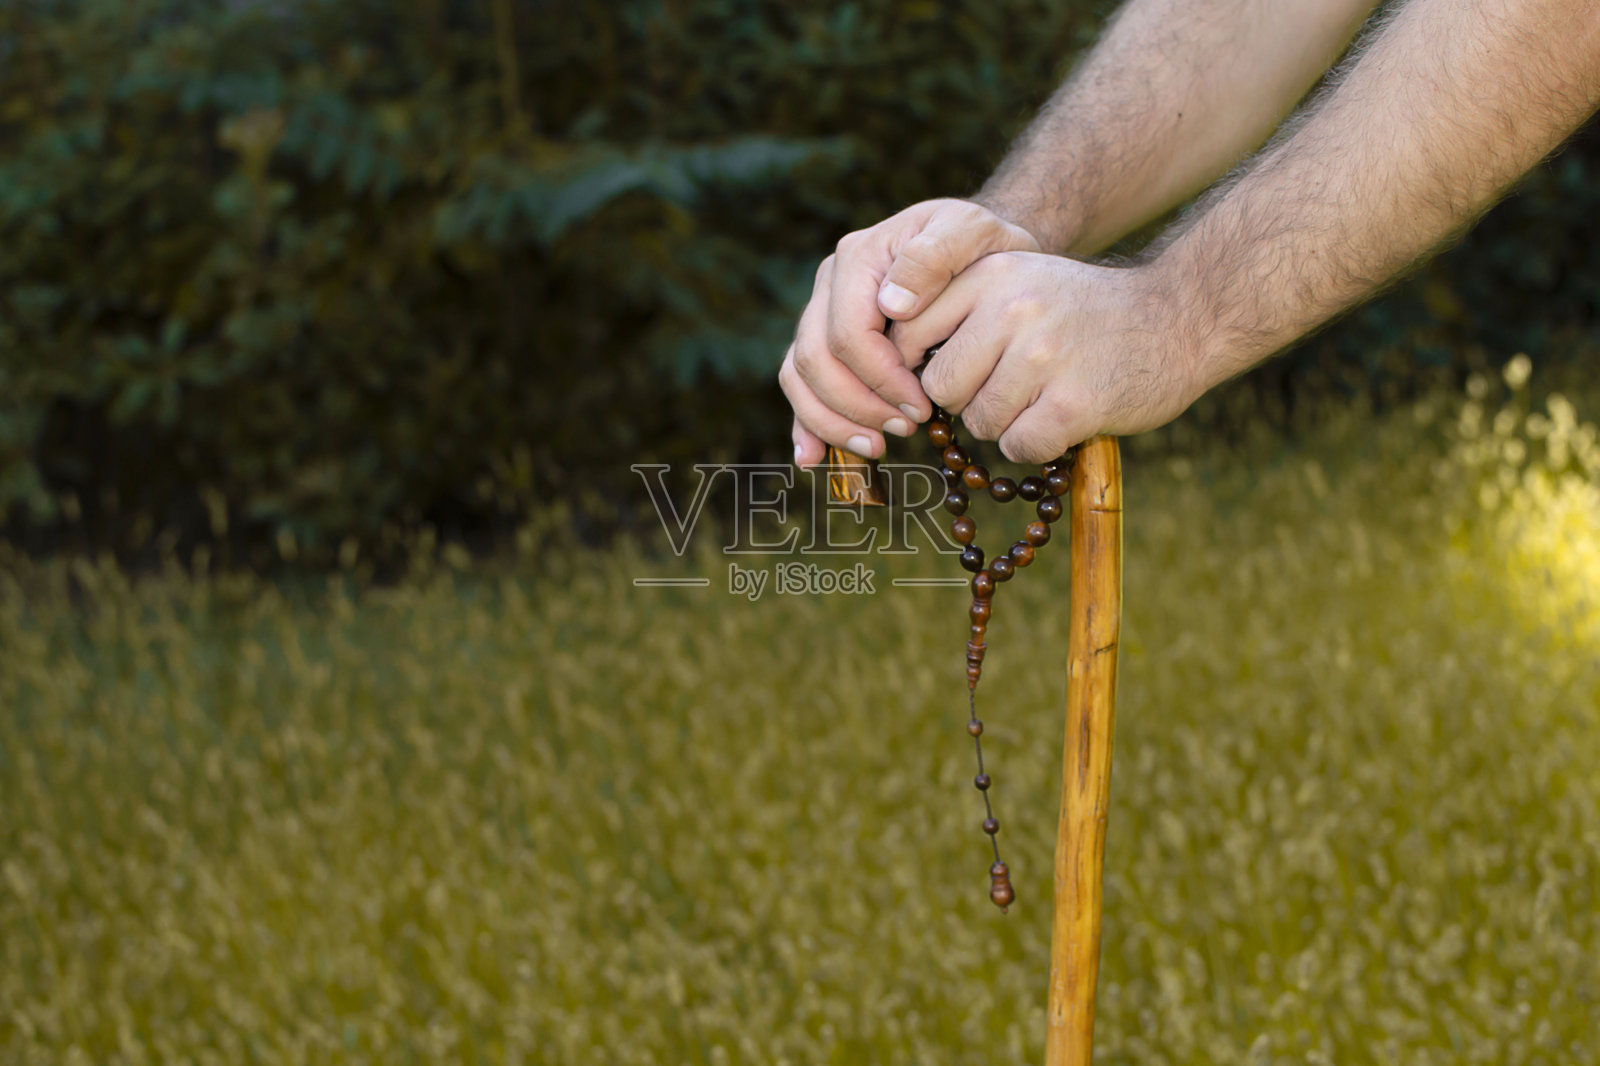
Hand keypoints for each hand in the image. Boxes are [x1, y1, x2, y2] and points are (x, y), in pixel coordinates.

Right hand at [778, 199, 1041, 467]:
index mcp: (859, 258)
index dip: (881, 379)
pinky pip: (800, 386)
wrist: (982, 255)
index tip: (923, 407)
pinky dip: (806, 424)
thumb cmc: (981, 248)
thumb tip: (892, 305)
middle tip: (906, 428)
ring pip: (800, 377)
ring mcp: (821, 315)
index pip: (849, 333)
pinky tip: (813, 458)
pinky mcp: (825, 343)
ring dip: (833, 421)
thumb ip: (935, 254)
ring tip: (877, 446)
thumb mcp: (972, 233)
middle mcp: (829, 285)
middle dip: (858, 405)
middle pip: (816, 359)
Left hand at [888, 252, 1200, 461]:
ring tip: (1044, 396)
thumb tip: (884, 366)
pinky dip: (1036, 444)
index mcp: (990, 273)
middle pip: (940, 388)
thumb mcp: (1018, 280)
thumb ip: (957, 306)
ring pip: (978, 422)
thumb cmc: (1083, 312)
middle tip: (1010, 388)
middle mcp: (1013, 307)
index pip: (908, 337)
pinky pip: (1019, 446)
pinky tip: (1063, 417)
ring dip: (1005, 423)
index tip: (948, 377)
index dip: (917, 370)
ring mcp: (1044, 355)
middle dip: (966, 401)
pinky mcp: (1074, 402)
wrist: (1180, 320)